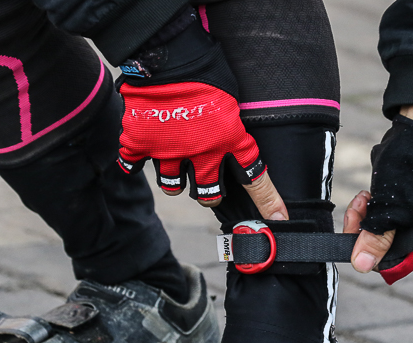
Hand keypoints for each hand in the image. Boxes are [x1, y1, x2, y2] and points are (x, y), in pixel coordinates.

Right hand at [116, 15, 286, 219]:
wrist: (169, 54)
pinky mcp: (141, 142)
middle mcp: (202, 153)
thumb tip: (232, 132)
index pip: (255, 176)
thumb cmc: (207, 67)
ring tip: (175, 170)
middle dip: (209, 196)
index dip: (268, 200)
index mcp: (230, 139)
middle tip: (208, 189)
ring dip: (175, 181)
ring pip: (173, 185)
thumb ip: (232, 123)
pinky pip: (133, 165)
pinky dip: (132, 163)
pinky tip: (137, 157)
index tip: (279, 217)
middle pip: (208, 195)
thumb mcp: (232, 98)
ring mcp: (169, 151)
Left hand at [349, 105, 412, 282]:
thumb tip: (362, 266)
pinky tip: (368, 196)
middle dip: (366, 232)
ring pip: (378, 236)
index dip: (371, 253)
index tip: (359, 233)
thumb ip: (377, 238)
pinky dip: (370, 210)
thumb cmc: (410, 164)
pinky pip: (380, 221)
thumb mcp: (391, 205)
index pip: (395, 264)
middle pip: (384, 252)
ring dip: (365, 218)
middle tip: (360, 209)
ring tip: (365, 198)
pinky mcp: (403, 210)